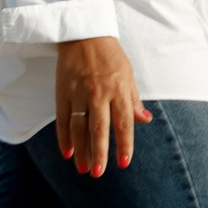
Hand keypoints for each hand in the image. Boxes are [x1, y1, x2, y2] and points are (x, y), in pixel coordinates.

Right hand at [54, 36, 152, 176]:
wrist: (84, 35)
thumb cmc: (110, 56)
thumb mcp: (128, 75)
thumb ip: (134, 100)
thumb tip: (146, 120)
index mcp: (119, 90)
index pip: (123, 122)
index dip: (124, 144)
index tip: (124, 163)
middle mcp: (99, 94)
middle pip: (98, 129)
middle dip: (99, 153)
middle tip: (98, 173)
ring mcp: (79, 94)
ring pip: (78, 128)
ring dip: (80, 150)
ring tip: (83, 169)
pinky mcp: (62, 92)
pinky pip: (62, 119)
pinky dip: (63, 138)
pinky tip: (67, 152)